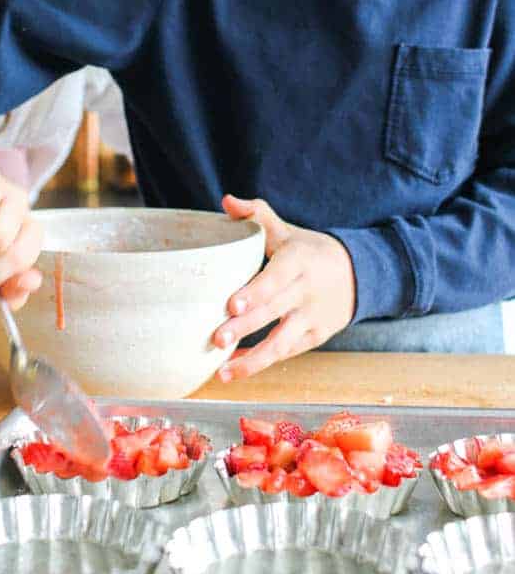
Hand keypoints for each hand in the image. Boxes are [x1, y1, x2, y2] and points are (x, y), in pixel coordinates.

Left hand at [212, 194, 355, 380]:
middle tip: (217, 340)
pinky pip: (287, 353)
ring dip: (253, 360)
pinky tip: (235, 369)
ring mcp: (313, 317)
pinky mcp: (316, 337)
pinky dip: (262, 362)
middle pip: (274, 311)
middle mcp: (307, 290)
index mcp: (299, 260)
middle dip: (245, 327)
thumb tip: (226, 201)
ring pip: (283, 342)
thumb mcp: (286, 229)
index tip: (232, 304)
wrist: (357, 274)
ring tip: (222, 373)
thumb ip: (256, 214)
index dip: (255, 291)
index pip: (276, 277)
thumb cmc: (307, 250)